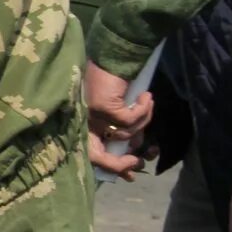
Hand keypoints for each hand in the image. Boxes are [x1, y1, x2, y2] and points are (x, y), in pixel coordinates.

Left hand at [83, 61, 153, 177]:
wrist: (113, 56)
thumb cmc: (114, 82)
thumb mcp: (117, 110)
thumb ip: (122, 130)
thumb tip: (136, 153)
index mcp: (85, 125)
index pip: (92, 156)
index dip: (112, 168)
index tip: (131, 174)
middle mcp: (84, 122)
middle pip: (98, 156)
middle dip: (121, 163)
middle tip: (139, 159)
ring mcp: (93, 116)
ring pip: (125, 134)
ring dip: (143, 122)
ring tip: (146, 104)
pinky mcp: (104, 107)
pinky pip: (131, 120)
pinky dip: (144, 110)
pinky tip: (147, 96)